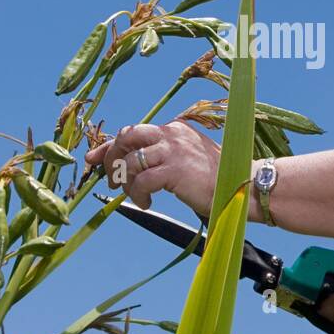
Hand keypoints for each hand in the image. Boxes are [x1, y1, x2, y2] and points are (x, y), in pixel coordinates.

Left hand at [84, 120, 220, 216]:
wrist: (241, 185)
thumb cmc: (214, 177)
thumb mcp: (183, 159)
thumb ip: (160, 156)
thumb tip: (129, 165)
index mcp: (173, 129)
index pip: (133, 132)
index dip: (108, 146)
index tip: (93, 159)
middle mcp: (171, 134)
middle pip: (126, 136)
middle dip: (112, 158)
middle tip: (113, 182)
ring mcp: (173, 150)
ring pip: (130, 161)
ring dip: (127, 183)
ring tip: (138, 197)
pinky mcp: (174, 170)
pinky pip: (142, 181)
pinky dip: (139, 195)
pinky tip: (147, 204)